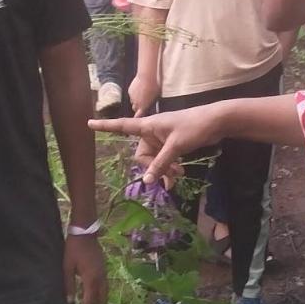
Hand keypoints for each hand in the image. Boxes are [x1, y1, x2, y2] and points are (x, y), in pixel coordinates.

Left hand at [63, 234, 107, 303]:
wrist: (85, 233)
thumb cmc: (73, 249)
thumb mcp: (67, 267)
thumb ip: (69, 285)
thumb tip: (69, 302)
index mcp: (91, 278)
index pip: (90, 301)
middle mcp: (101, 278)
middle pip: (102, 301)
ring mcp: (105, 273)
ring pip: (105, 295)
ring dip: (96, 302)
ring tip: (83, 302)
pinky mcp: (105, 270)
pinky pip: (105, 287)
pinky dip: (98, 294)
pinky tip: (87, 292)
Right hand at [90, 105, 224, 186]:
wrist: (216, 122)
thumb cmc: (194, 127)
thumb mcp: (176, 146)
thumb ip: (160, 163)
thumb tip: (146, 181)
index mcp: (148, 125)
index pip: (122, 125)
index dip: (105, 126)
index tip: (89, 122)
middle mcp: (151, 132)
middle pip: (140, 154)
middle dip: (152, 167)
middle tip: (169, 174)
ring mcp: (161, 139)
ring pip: (153, 160)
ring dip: (162, 169)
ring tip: (178, 174)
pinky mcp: (171, 144)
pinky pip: (162, 160)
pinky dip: (168, 168)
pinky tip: (179, 174)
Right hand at [129, 70, 159, 118]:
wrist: (146, 77)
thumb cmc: (154, 87)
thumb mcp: (156, 97)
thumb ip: (151, 102)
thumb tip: (151, 104)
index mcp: (143, 107)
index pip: (138, 116)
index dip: (139, 116)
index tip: (140, 116)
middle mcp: (136, 104)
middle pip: (135, 108)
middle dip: (138, 107)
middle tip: (143, 103)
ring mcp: (132, 97)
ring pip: (133, 101)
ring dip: (136, 100)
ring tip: (142, 94)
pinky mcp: (129, 91)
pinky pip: (131, 95)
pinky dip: (134, 94)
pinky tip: (139, 88)